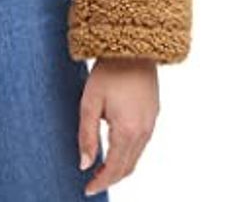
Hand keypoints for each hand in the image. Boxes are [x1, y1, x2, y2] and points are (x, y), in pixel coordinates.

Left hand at [78, 56, 158, 196]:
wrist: (133, 49)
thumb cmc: (109, 72)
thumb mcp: (90, 102)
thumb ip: (86, 135)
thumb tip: (84, 164)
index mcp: (127, 131)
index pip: (114, 168)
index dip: (100, 182)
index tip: (87, 189)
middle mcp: (143, 132)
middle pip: (127, 167)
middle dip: (110, 178)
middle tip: (93, 183)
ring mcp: (151, 124)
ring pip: (136, 157)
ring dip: (120, 167)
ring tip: (101, 169)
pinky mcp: (153, 115)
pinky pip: (142, 144)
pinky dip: (129, 154)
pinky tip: (116, 149)